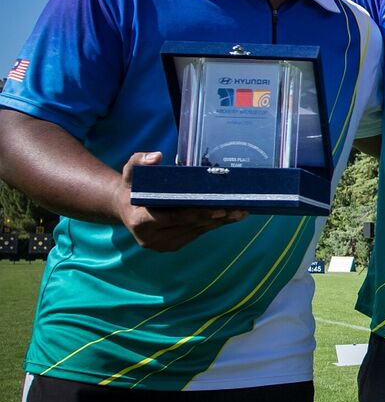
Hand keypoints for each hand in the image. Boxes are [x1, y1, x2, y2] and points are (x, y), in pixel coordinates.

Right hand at [115, 152, 245, 251]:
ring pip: (197, 231)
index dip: (197, 213)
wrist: (126, 208)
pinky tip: (230, 215)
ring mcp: (163, 244)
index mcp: (140, 222)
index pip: (174, 218)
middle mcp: (152, 238)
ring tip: (241, 210)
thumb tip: (156, 156)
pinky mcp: (173, 245)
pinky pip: (197, 233)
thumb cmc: (132, 187)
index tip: (220, 209)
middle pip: (191, 225)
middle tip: (239, 207)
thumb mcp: (131, 172)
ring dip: (220, 222)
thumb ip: (140, 162)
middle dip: (216, 216)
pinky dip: (214, 224)